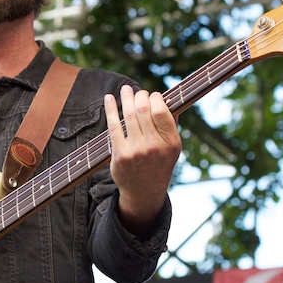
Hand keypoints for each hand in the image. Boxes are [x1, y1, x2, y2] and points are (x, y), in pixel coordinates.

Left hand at [104, 85, 181, 236]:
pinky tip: (109, 98)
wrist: (144, 192)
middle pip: (144, 109)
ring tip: (125, 90)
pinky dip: (110, 109)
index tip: (151, 96)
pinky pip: (113, 125)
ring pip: (129, 115)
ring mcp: (136, 151)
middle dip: (139, 96)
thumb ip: (171, 125)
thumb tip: (168, 98)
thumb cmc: (159, 164)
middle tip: (137, 93)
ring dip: (125, 98)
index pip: (161, 110)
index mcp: (171, 142)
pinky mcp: (120, 154)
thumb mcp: (172, 148)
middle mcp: (155, 146)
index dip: (155, 98)